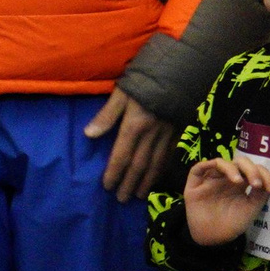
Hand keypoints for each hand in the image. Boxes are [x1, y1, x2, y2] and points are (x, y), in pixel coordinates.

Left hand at [85, 88, 177, 202]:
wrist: (180, 71)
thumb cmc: (145, 80)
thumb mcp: (121, 93)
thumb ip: (106, 115)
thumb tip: (89, 135)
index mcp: (135, 125)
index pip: (122, 155)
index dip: (114, 173)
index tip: (108, 187)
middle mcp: (152, 134)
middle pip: (139, 164)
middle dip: (129, 183)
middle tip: (122, 199)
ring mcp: (168, 134)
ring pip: (156, 163)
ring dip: (146, 181)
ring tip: (138, 195)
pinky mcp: (178, 131)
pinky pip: (169, 155)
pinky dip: (162, 169)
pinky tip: (156, 178)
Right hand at [184, 154, 269, 246]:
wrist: (214, 237)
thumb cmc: (233, 224)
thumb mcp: (252, 208)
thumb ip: (260, 194)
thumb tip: (264, 180)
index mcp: (241, 184)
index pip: (254, 170)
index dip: (265, 175)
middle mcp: (226, 179)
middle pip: (239, 163)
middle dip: (251, 169)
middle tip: (256, 184)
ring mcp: (210, 180)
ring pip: (221, 163)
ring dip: (232, 169)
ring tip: (239, 182)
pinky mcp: (195, 184)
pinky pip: (198, 168)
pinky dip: (209, 164)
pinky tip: (220, 172)